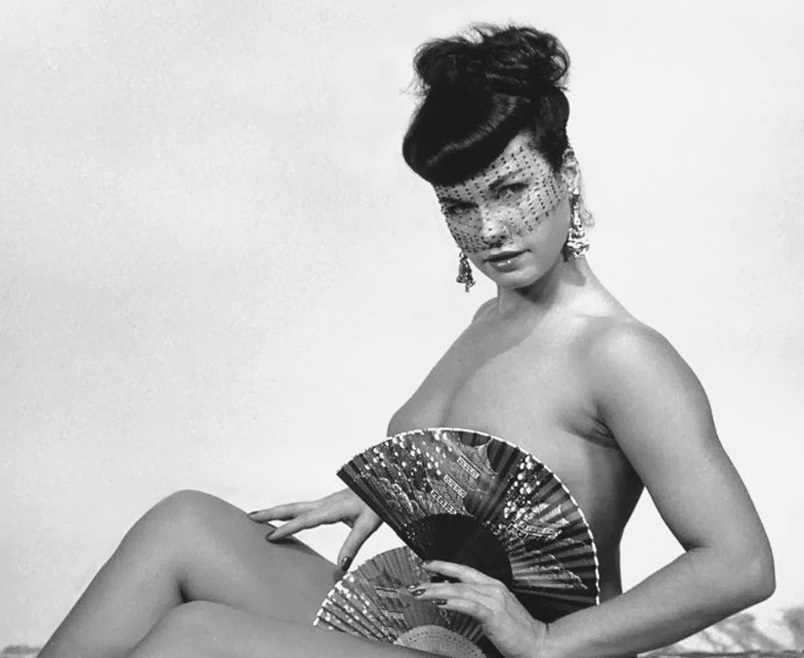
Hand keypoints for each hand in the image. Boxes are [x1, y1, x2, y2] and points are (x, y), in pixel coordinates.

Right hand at [248, 488, 380, 570]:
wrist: (386, 486)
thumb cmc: (378, 505)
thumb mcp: (369, 525)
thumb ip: (354, 544)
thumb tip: (342, 566)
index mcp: (333, 509)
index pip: (305, 520)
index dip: (287, 529)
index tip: (269, 536)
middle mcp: (326, 504)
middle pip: (293, 508)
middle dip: (271, 513)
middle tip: (249, 517)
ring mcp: (326, 503)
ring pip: (296, 507)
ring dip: (277, 511)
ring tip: (258, 517)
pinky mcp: (328, 505)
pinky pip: (303, 509)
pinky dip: (289, 513)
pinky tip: (286, 519)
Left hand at [410, 560, 548, 657]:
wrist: (539, 643)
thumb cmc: (518, 630)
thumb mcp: (495, 611)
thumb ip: (477, 602)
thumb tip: (453, 597)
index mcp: (494, 585)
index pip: (464, 570)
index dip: (444, 565)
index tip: (427, 564)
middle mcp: (493, 588)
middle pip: (458, 578)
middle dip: (434, 577)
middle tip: (415, 581)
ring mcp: (493, 600)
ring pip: (459, 590)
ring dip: (436, 591)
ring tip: (420, 592)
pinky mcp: (493, 614)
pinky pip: (469, 605)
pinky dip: (453, 602)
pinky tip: (440, 603)